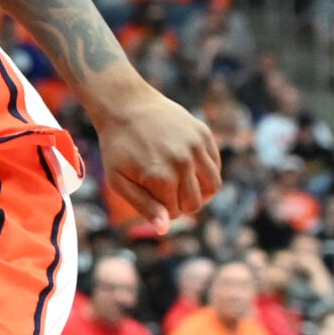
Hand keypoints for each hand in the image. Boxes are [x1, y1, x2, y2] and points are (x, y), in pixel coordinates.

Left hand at [89, 80, 220, 223]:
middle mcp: (183, 163)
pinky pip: (216, 165)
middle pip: (195, 202)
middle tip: (165, 192)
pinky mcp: (203, 134)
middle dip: (181, 204)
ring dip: (200, 192)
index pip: (174, 212)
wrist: (125, 105)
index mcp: (161, 178)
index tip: (151, 197)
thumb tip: (165, 228)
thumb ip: (143, 206)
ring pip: (213, 186)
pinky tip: (189, 169)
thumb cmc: (117, 147)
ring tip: (182, 185)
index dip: (162, 210)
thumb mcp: (118, 180)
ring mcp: (196, 147)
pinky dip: (206, 173)